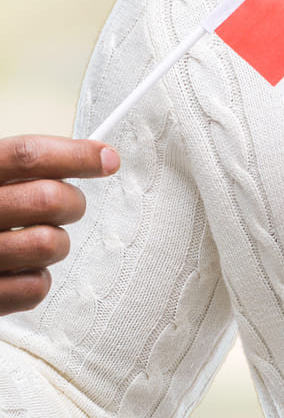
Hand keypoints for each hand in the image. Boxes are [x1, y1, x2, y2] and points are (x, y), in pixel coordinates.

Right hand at [0, 135, 117, 314]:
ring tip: (33, 243)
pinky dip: (37, 280)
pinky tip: (19, 272)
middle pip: (48, 198)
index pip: (27, 155)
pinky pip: (36, 286)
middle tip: (63, 209)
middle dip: (71, 203)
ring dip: (55, 244)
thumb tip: (97, 156)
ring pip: (51, 244)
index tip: (107, 159)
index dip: (76, 154)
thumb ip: (25, 170)